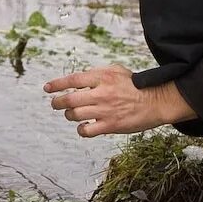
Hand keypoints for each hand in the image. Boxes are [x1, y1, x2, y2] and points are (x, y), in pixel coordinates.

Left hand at [44, 64, 196, 136]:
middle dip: (57, 103)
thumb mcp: (117, 71)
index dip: (57, 84)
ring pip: (75, 115)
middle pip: (69, 99)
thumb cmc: (136, 85)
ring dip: (69, 115)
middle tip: (55, 104)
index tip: (47, 88)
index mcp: (102, 77)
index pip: (73, 79)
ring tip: (71, 114)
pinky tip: (83, 127)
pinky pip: (86, 130)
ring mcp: (105, 110)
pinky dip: (81, 129)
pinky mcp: (110, 125)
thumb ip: (97, 74)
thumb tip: (79, 80)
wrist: (155, 101)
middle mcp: (101, 93)